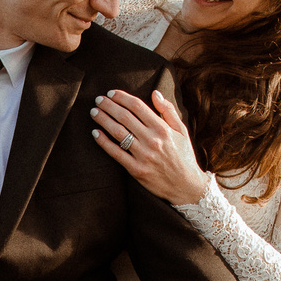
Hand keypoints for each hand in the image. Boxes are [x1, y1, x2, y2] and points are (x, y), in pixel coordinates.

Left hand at [93, 89, 209, 205]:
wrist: (186, 186)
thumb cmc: (184, 156)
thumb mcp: (182, 131)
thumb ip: (168, 111)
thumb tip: (155, 93)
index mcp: (163, 129)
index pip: (138, 106)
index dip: (122, 97)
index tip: (111, 93)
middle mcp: (152, 140)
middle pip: (125, 117)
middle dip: (109, 106)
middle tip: (98, 100)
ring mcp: (143, 156)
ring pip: (118, 133)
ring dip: (103, 120)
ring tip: (94, 112)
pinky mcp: (136, 170)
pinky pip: (116, 153)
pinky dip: (103, 142)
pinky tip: (95, 133)